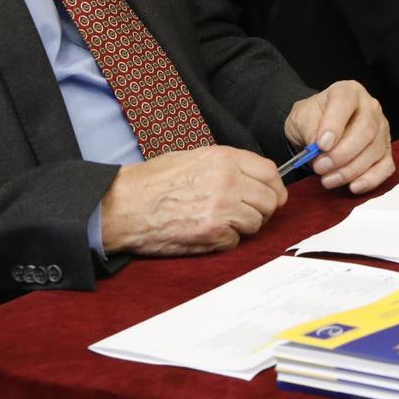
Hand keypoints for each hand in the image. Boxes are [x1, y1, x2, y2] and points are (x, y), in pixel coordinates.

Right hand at [99, 146, 287, 256]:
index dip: (274, 186)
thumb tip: (252, 177)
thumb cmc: (152, 181)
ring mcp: (222, 210)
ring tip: (222, 222)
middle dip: (262, 209)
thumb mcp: (192, 157)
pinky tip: (206, 232)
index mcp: (224, 159)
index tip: (272, 195)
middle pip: (270, 200)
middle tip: (247, 213)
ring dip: (244, 226)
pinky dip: (225, 240)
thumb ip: (226, 165)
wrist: (124, 206)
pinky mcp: (213, 234)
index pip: (270, 172)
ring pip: (256, 222)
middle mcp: (228, 182)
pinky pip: (235, 241)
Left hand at [285, 81, 395, 194]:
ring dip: (350, 170)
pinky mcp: (385, 150)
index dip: (334, 124)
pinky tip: (354, 186)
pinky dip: (371, 179)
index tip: (321, 145)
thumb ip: (309, 128)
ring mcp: (382, 129)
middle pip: (366, 129)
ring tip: (328, 180)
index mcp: (348, 92)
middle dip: (342, 154)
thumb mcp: (301, 117)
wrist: (318, 129)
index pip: (345, 103)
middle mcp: (370, 107)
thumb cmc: (312, 119)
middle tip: (320, 167)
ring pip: (374, 150)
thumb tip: (320, 147)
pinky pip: (385, 166)